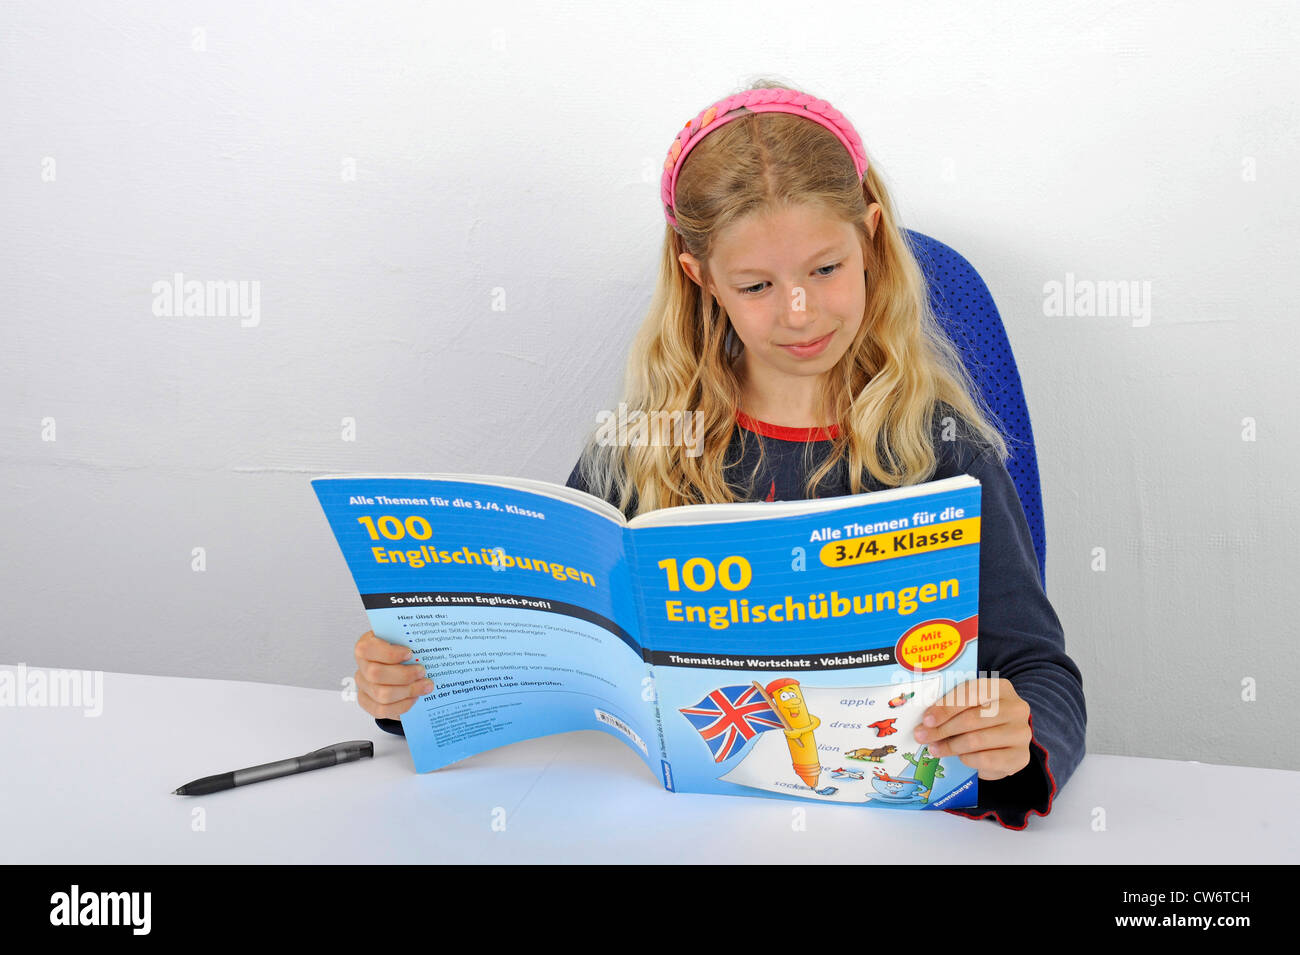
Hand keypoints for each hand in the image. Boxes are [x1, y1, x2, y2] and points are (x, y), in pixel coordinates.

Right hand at [353, 629, 433, 720]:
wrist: (401, 665)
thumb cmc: (403, 649)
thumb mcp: (405, 638)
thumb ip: (409, 638)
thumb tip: (425, 639)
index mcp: (366, 645)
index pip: (367, 649)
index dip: (389, 653)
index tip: (410, 653)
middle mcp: (362, 666)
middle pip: (375, 674)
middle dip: (404, 675)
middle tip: (422, 672)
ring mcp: (363, 686)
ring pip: (381, 694)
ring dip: (407, 691)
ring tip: (425, 686)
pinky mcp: (368, 702)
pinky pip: (382, 709)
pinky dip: (402, 705)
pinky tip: (415, 697)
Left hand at [912, 677, 1031, 780]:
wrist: (1007, 740)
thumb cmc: (982, 717)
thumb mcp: (969, 705)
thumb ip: (952, 705)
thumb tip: (926, 720)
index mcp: (1001, 688)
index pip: (971, 693)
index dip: (946, 707)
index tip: (927, 719)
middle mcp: (1016, 709)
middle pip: (972, 719)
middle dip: (942, 729)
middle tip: (922, 736)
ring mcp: (1021, 733)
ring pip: (977, 740)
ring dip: (951, 746)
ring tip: (935, 749)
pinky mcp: (1021, 757)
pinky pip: (986, 760)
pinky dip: (968, 759)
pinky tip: (959, 757)